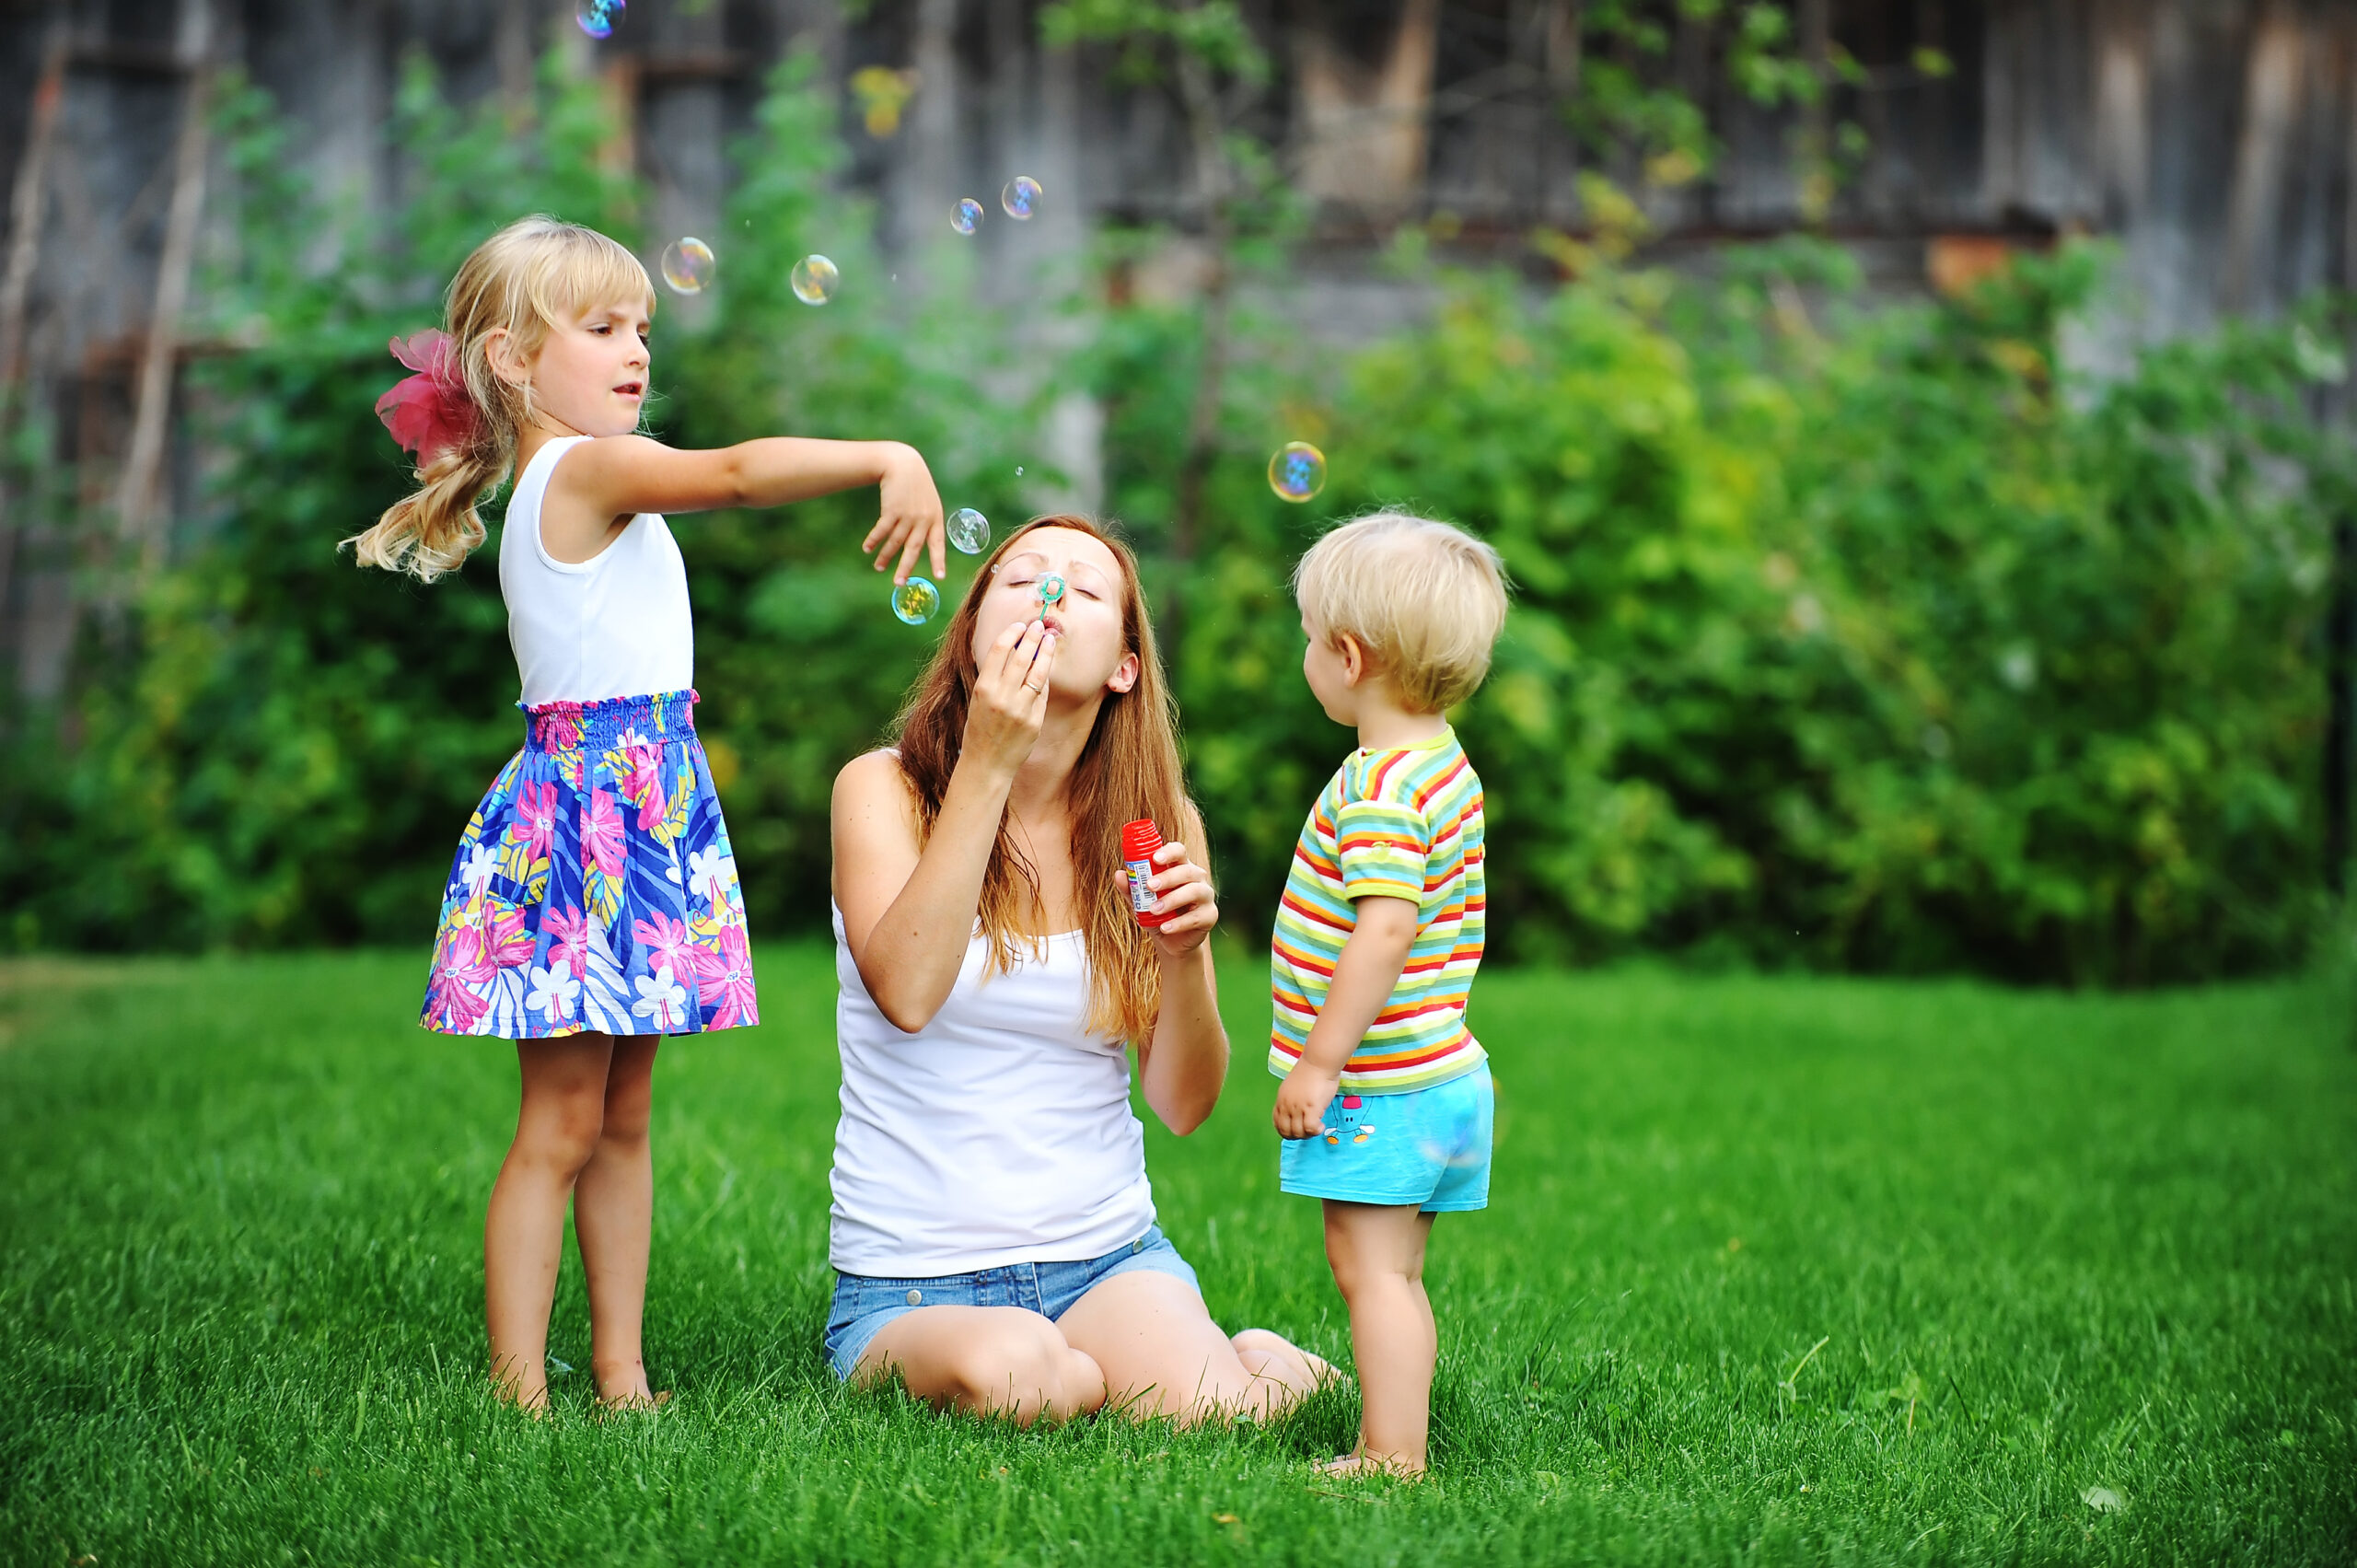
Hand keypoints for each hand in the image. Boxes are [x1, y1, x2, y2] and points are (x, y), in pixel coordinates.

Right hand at [863, 443, 944, 583]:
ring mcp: (908, 514)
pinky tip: (867, 548)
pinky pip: (882, 530)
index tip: (939, 577)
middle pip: (913, 548)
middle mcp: (923, 518)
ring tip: (879, 568)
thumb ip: (926, 522)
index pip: (938, 543)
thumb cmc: (916, 485)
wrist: (903, 463)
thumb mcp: (928, 502)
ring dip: (885, 556)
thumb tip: (916, 546)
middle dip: (905, 567)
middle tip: (898, 584)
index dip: (938, 561)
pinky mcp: (892, 509)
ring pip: (895, 541)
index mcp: (935, 518)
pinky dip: (874, 540)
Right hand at [959, 618, 1058, 778]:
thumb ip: (994, 676)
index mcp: (983, 688)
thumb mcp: (979, 699)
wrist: (986, 763)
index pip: (999, 650)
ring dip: (1045, 653)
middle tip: (1039, 625)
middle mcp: (1002, 697)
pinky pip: (1042, 693)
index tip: (1020, 625)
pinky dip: (1043, 679)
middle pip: (1022, 657)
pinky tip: (1045, 669)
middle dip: (1032, 637)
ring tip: (1050, 639)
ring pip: (1038, 673)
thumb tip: (1016, 649)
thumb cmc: (980, 728)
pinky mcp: (1034, 721)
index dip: (1012, 633)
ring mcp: (1020, 710)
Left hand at [1140, 839, 1217, 959]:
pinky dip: (1178, 923)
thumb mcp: (1140, 902)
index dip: (1169, 852)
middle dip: (1168, 877)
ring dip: (1172, 900)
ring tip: (1154, 910)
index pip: (1179, 851)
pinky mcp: (1210, 915)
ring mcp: (1206, 896)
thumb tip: (1119, 875)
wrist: (1171, 941)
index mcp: (1180, 867)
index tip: (1155, 858)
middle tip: (1149, 885)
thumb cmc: (1157, 914)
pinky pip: (1196, 917)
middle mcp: (1197, 878)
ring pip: (1194, 891)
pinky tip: (1165, 928)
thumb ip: (1131, 889)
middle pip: (1187, 870)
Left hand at [1273, 1065, 1338, 1140]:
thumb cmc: (1310, 1072)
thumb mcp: (1293, 1087)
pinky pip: (1310, 1128)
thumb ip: (1291, 1100)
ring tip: (1316, 1127)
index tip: (1298, 1130)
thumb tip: (1296, 1113)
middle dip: (1298, 1136)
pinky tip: (1321, 1125)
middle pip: (1287, 1132)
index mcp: (1281, 1100)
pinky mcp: (1311, 1108)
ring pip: (1298, 1132)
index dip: (1287, 1132)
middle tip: (1309, 1131)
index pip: (1277, 1124)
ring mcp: (1298, 1107)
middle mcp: (1286, 1105)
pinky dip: (1316, 1131)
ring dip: (1308, 1134)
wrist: (1319, 1061)